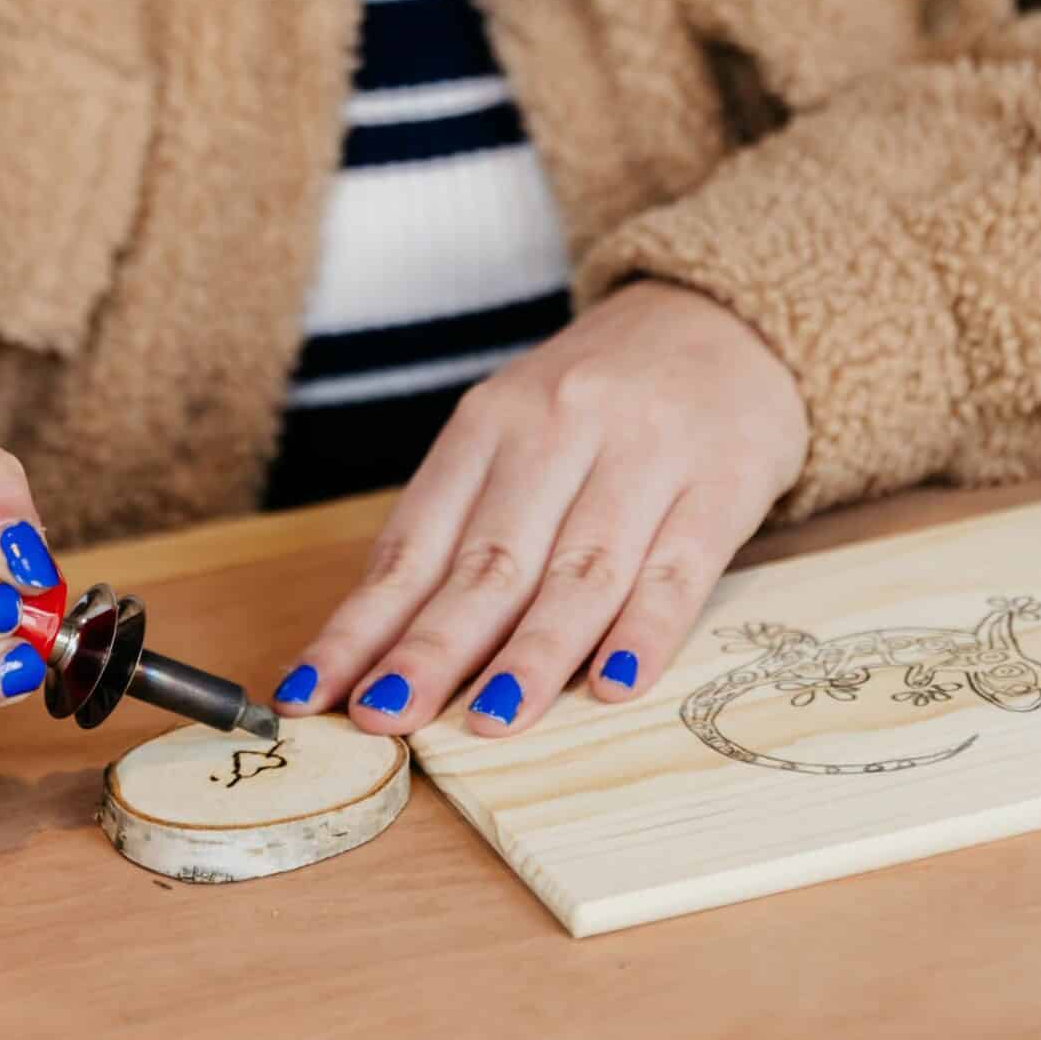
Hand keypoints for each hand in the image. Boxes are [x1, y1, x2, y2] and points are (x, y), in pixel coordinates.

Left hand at [271, 282, 808, 737]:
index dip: (363, 624)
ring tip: (489, 720)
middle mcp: (559, 428)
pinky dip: (644, 631)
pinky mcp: (720, 483)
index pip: (414, 541)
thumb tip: (384, 643)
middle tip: (386, 716)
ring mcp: (644, 455)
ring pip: (579, 571)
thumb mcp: (516, 429)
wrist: (724, 319)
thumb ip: (462, 522)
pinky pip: (677, 569)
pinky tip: (614, 683)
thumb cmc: (601, 399)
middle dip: (433, 647)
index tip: (316, 691)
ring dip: (531, 655)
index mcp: (489, 420)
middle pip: (489, 561)